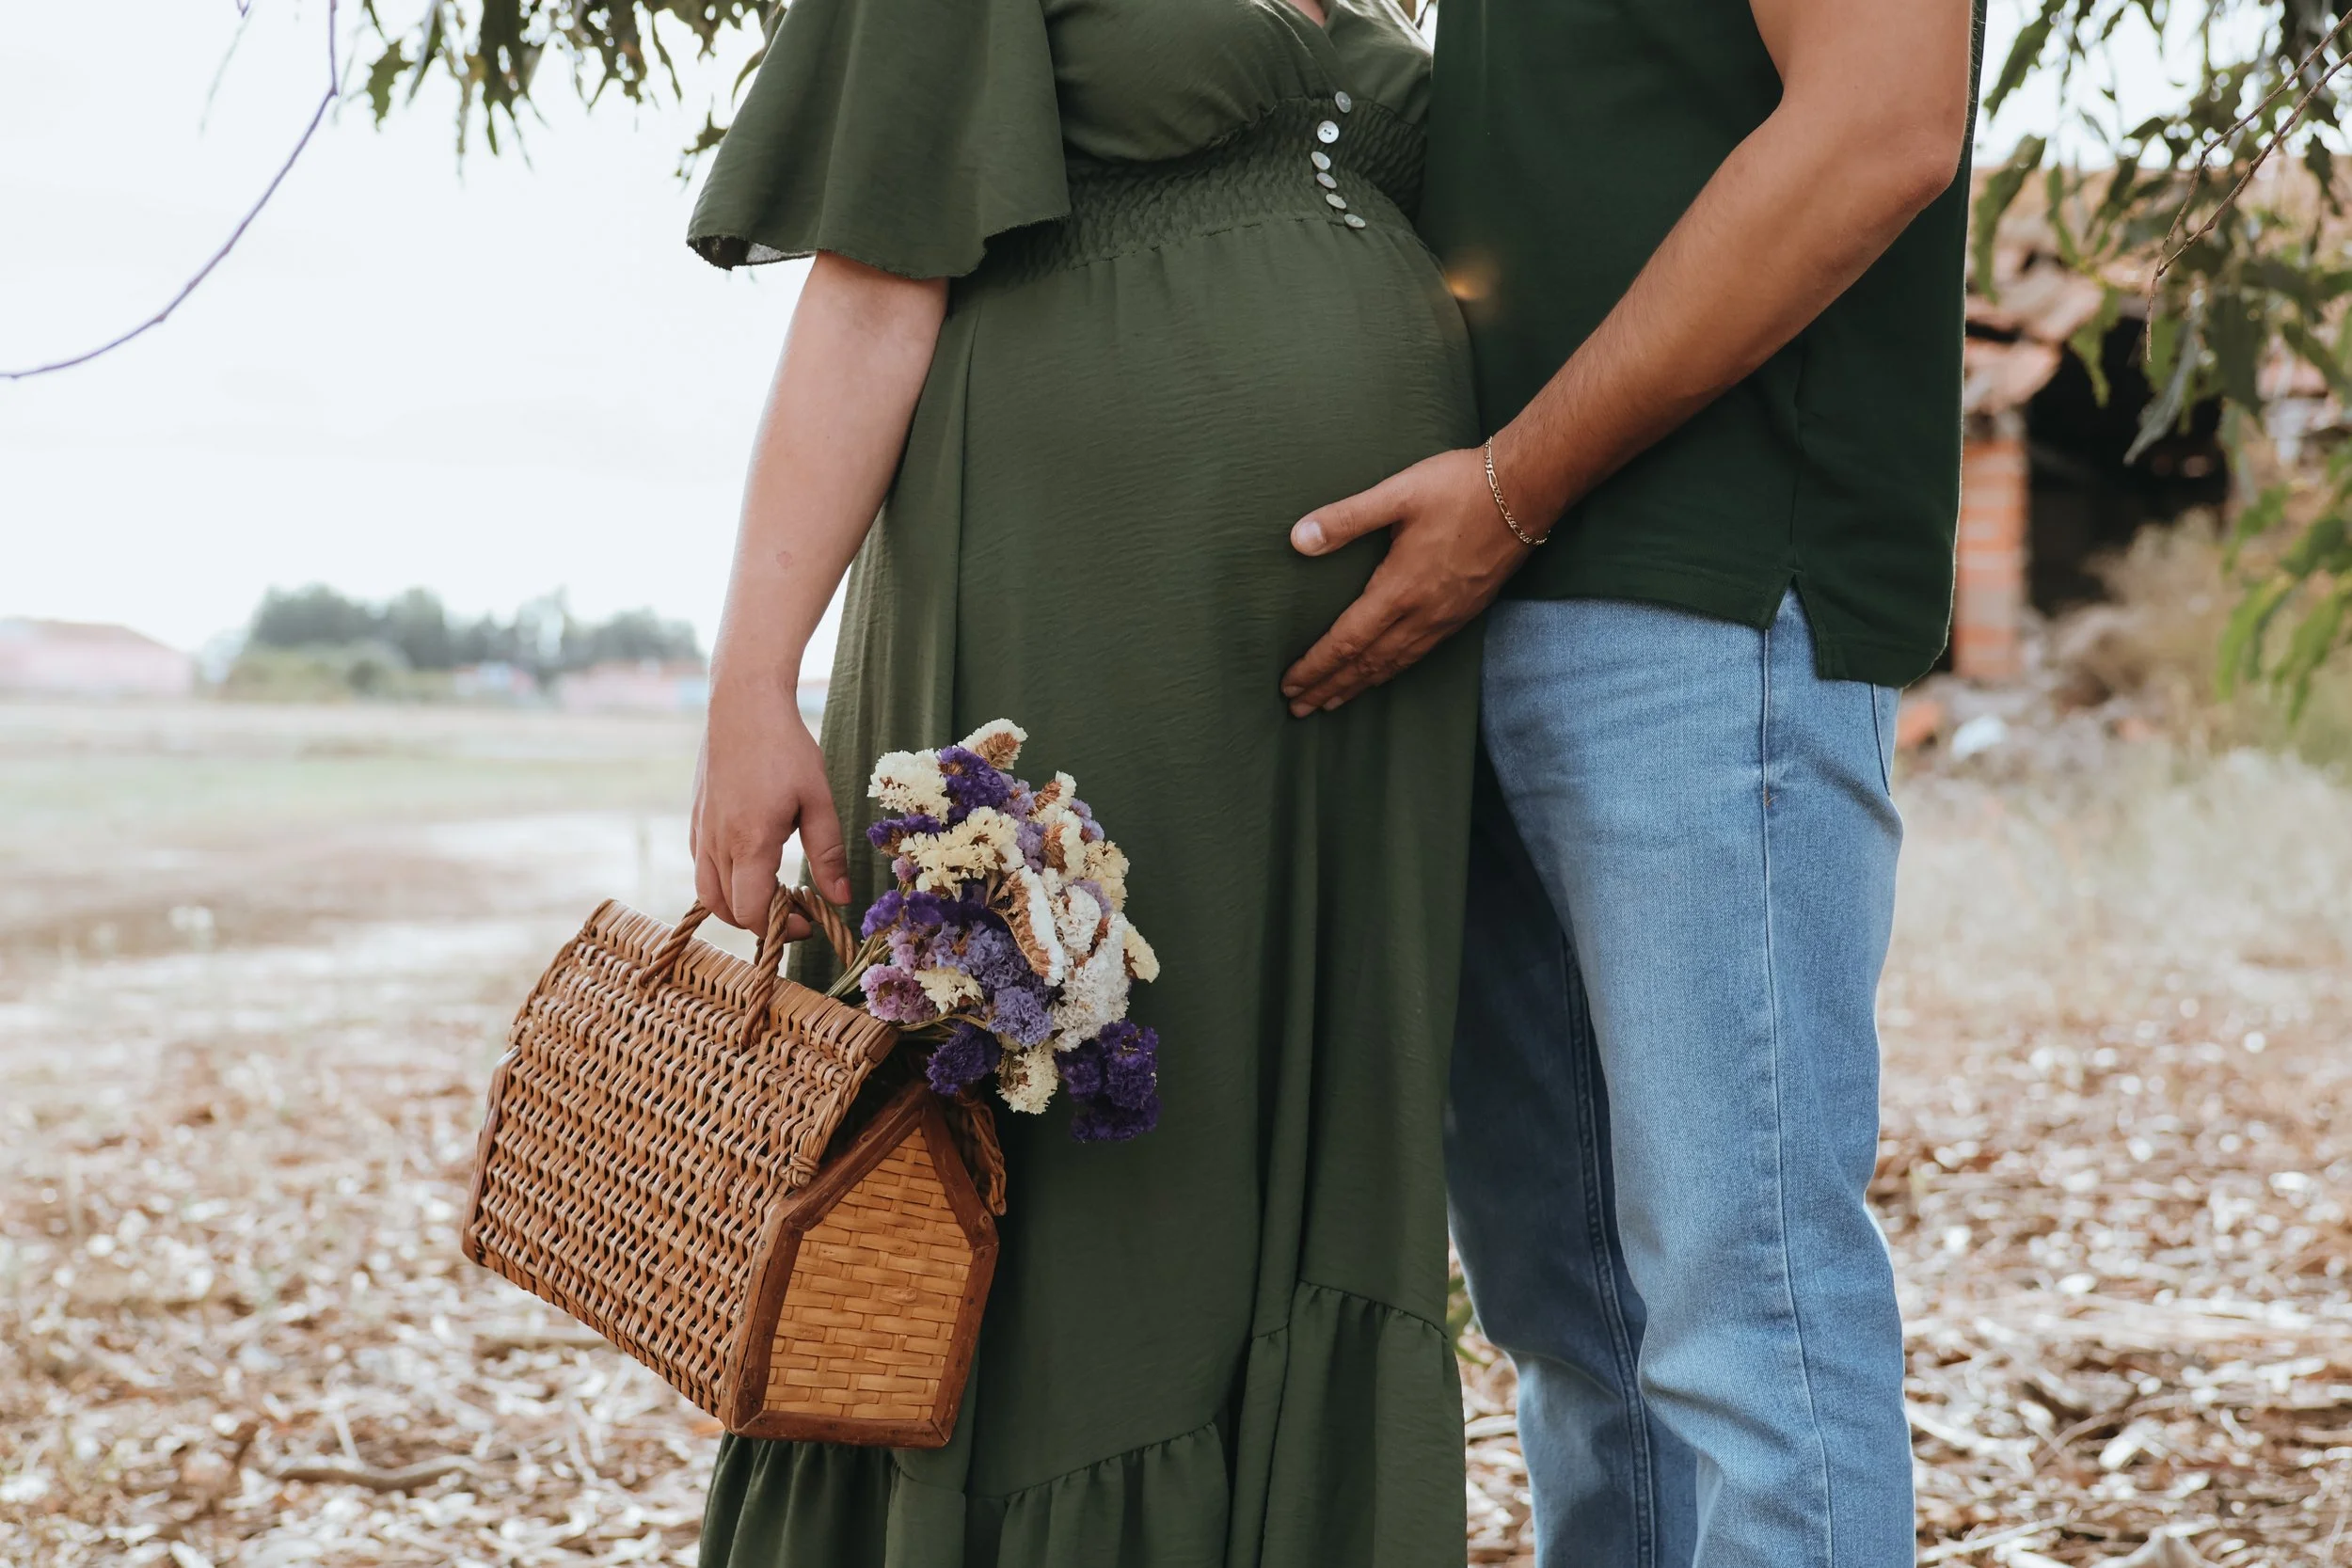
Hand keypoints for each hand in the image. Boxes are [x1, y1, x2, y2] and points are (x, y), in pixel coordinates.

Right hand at [690, 684, 850, 933]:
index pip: (752, 911)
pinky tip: (751, 866)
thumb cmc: (786, 749)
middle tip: (796, 910)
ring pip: (707, 893)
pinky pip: (702, 867)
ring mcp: (701, 832)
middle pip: (727, 910)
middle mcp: (717, 843)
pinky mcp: (696, 820)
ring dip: (737, 906)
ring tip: (773, 895)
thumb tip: (841, 899)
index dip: (781, 929)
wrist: (742, 705)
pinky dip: (723, 882)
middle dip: (761, 923)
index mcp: (750, 842)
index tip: (809, 923)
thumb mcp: (819, 800)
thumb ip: (828, 854)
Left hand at [1280, 446, 1531, 715]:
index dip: (1316, 666)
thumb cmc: (1459, 487)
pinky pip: (1420, 654)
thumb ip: (1346, 518)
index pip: (1347, 642)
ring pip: (1394, 664)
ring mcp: (1446, 617)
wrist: (1525, 492)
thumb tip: (1298, 539)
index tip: (1290, 686)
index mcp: (1399, 589)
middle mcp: (1422, 614)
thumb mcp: (1397, 493)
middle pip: (1367, 664)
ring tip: (1333, 701)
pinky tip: (1384, 673)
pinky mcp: (1464, 613)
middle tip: (1299, 709)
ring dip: (1360, 686)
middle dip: (1330, 687)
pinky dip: (1393, 671)